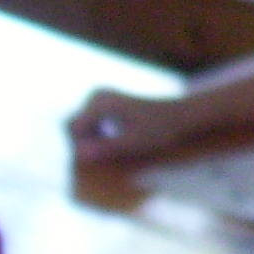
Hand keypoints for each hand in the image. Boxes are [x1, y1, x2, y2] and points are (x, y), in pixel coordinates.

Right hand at [67, 87, 197, 164]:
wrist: (180, 116)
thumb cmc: (160, 130)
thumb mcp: (133, 144)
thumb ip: (106, 149)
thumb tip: (79, 155)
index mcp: (101, 102)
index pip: (73, 127)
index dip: (79, 146)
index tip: (99, 158)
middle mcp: (96, 95)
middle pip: (73, 125)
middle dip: (82, 143)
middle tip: (106, 155)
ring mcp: (99, 97)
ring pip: (80, 125)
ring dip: (90, 140)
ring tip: (112, 149)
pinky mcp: (104, 102)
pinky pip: (89, 122)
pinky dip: (96, 135)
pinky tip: (114, 142)